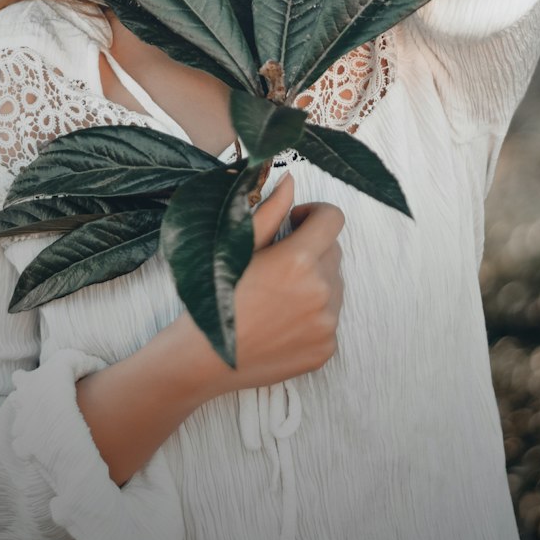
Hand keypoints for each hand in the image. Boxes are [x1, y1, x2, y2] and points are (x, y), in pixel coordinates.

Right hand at [173, 174, 346, 396]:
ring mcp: (327, 323)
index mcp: (299, 260)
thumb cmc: (216, 297)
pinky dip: (313, 315)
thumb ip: (269, 211)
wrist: (205, 359)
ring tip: (277, 296)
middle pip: (333, 251)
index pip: (333, 219)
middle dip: (311, 250)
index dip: (314, 214)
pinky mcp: (327, 348)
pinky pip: (330, 318)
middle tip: (277, 264)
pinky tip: (281, 321)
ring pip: (334, 285)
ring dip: (314, 282)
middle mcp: (321, 292)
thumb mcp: (238, 247)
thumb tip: (290, 180)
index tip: (295, 222)